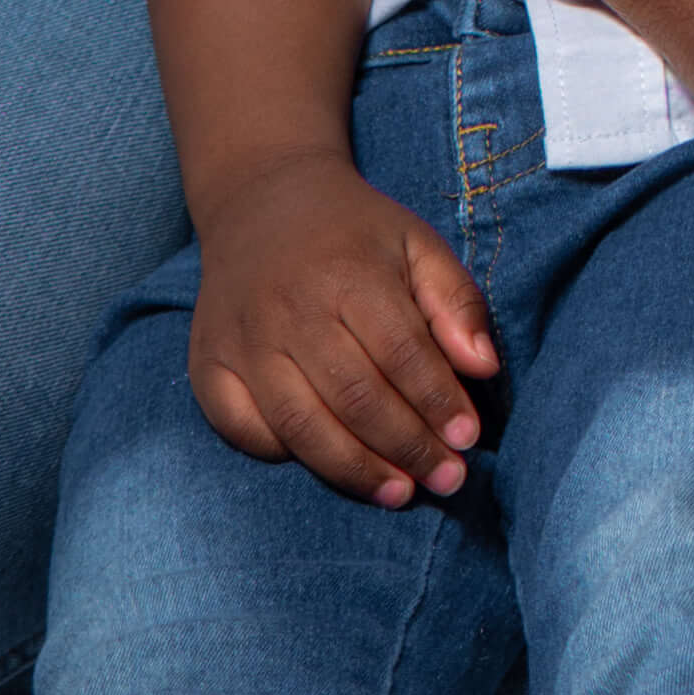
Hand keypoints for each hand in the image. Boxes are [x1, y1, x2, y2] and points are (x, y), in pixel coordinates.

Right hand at [191, 153, 497, 503]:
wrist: (262, 201)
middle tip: (446, 480)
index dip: (438, 403)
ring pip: (301, 424)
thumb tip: (484, 369)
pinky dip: (284, 454)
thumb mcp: (416, 244)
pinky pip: (243, 428)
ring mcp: (243, 340)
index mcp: (348, 273)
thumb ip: (456, 302)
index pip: (401, 354)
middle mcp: (289, 309)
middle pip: (355, 397)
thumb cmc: (355, 232)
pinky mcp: (208, 364)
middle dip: (407, 447)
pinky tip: (328, 464)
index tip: (469, 441)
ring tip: (400, 493)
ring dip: (355, 469)